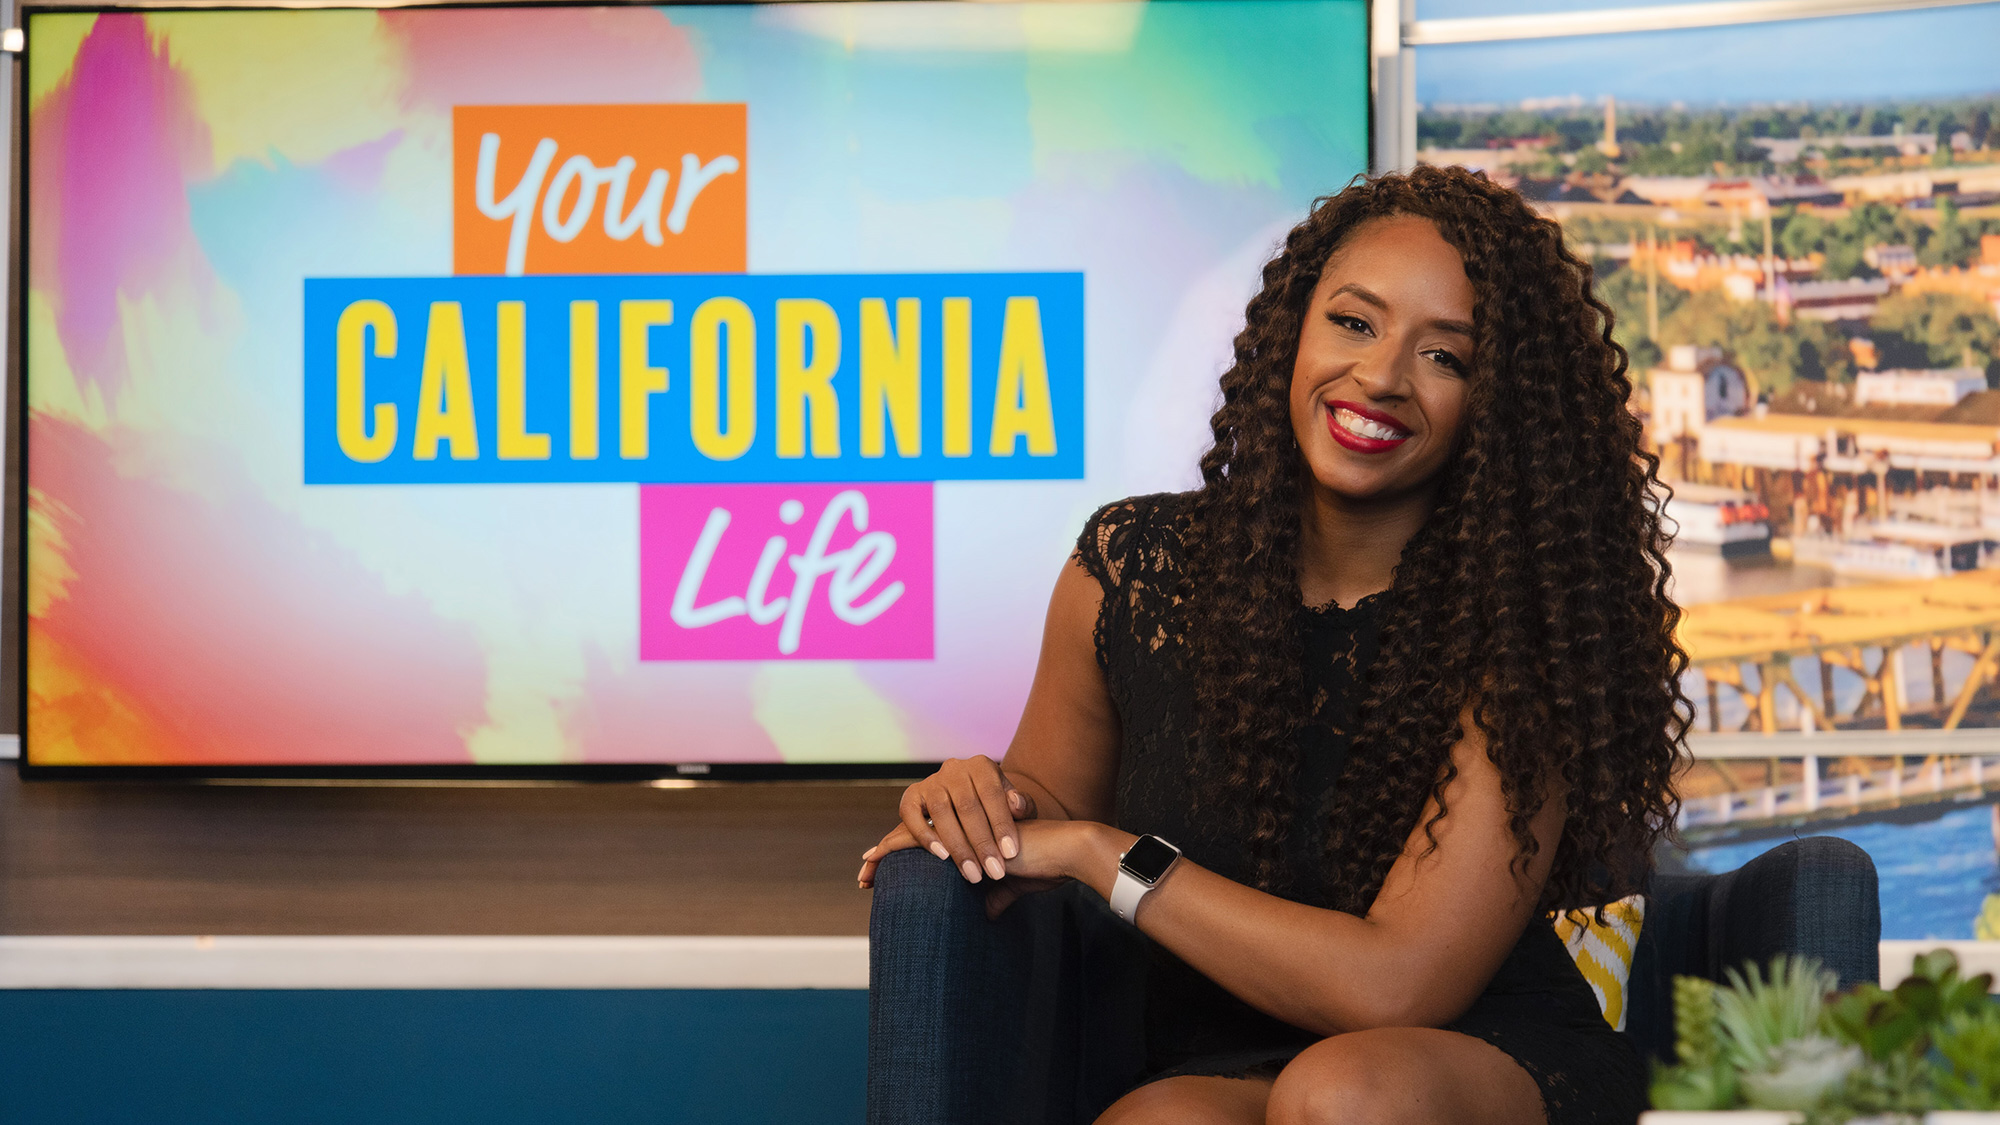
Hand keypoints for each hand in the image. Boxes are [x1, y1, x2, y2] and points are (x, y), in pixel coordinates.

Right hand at [857, 755, 1037, 887]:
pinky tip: (942, 857)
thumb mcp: (1018, 807)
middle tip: (994, 872)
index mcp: (982, 766)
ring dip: (957, 845)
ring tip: (972, 873)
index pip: (992, 793)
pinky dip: (924, 835)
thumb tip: (1016, 804)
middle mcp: (955, 769)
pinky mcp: (912, 796)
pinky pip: (911, 814)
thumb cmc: (1000, 811)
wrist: (974, 807)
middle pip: (966, 805)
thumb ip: (1023, 805)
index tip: (1010, 853)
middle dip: (981, 842)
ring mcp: (931, 781)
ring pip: (941, 810)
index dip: (1001, 824)